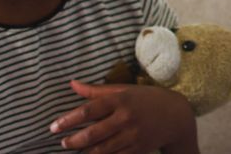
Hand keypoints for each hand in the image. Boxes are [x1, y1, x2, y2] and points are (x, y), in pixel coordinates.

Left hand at [50, 80, 198, 153]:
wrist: (176, 116)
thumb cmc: (146, 99)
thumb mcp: (123, 90)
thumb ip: (96, 90)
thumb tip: (72, 84)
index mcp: (121, 100)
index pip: (90, 110)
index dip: (69, 119)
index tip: (54, 126)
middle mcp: (126, 118)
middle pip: (94, 133)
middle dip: (74, 140)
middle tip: (62, 142)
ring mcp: (133, 136)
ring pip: (102, 149)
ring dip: (85, 152)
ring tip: (73, 150)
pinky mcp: (138, 150)